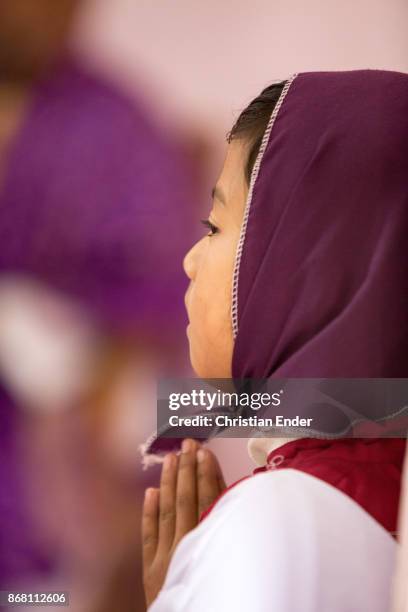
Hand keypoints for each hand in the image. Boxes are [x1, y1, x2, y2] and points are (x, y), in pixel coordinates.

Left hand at [142, 439, 225, 607]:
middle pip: (187, 500)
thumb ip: (230, 530)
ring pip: (167, 512)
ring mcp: (167, 560)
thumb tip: (234, 499)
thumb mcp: (234, 563)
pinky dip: (149, 513)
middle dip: (188, 469)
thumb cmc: (224, 596)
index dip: (207, 474)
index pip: (209, 500)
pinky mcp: (152, 573)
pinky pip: (149, 536)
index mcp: (211, 544)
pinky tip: (149, 492)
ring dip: (169, 483)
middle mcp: (187, 548)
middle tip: (188, 444)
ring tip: (170, 458)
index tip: (205, 452)